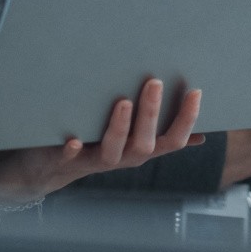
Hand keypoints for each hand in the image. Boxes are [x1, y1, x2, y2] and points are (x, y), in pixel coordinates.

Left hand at [0, 78, 204, 204]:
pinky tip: (73, 140)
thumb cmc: (96, 146)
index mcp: (141, 150)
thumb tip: (200, 136)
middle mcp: (123, 158)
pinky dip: (73, 150)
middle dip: (151, 114)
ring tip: (123, 102)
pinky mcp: (67, 161)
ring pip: (113, 152)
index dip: (187, 119)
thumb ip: (160, 135)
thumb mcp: (131, 140)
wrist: (49, 169)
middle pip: (144, 144)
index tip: (195, 92)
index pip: (173, 140)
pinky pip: (71, 158)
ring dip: (119, 128)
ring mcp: (95, 161)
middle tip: (153, 82)